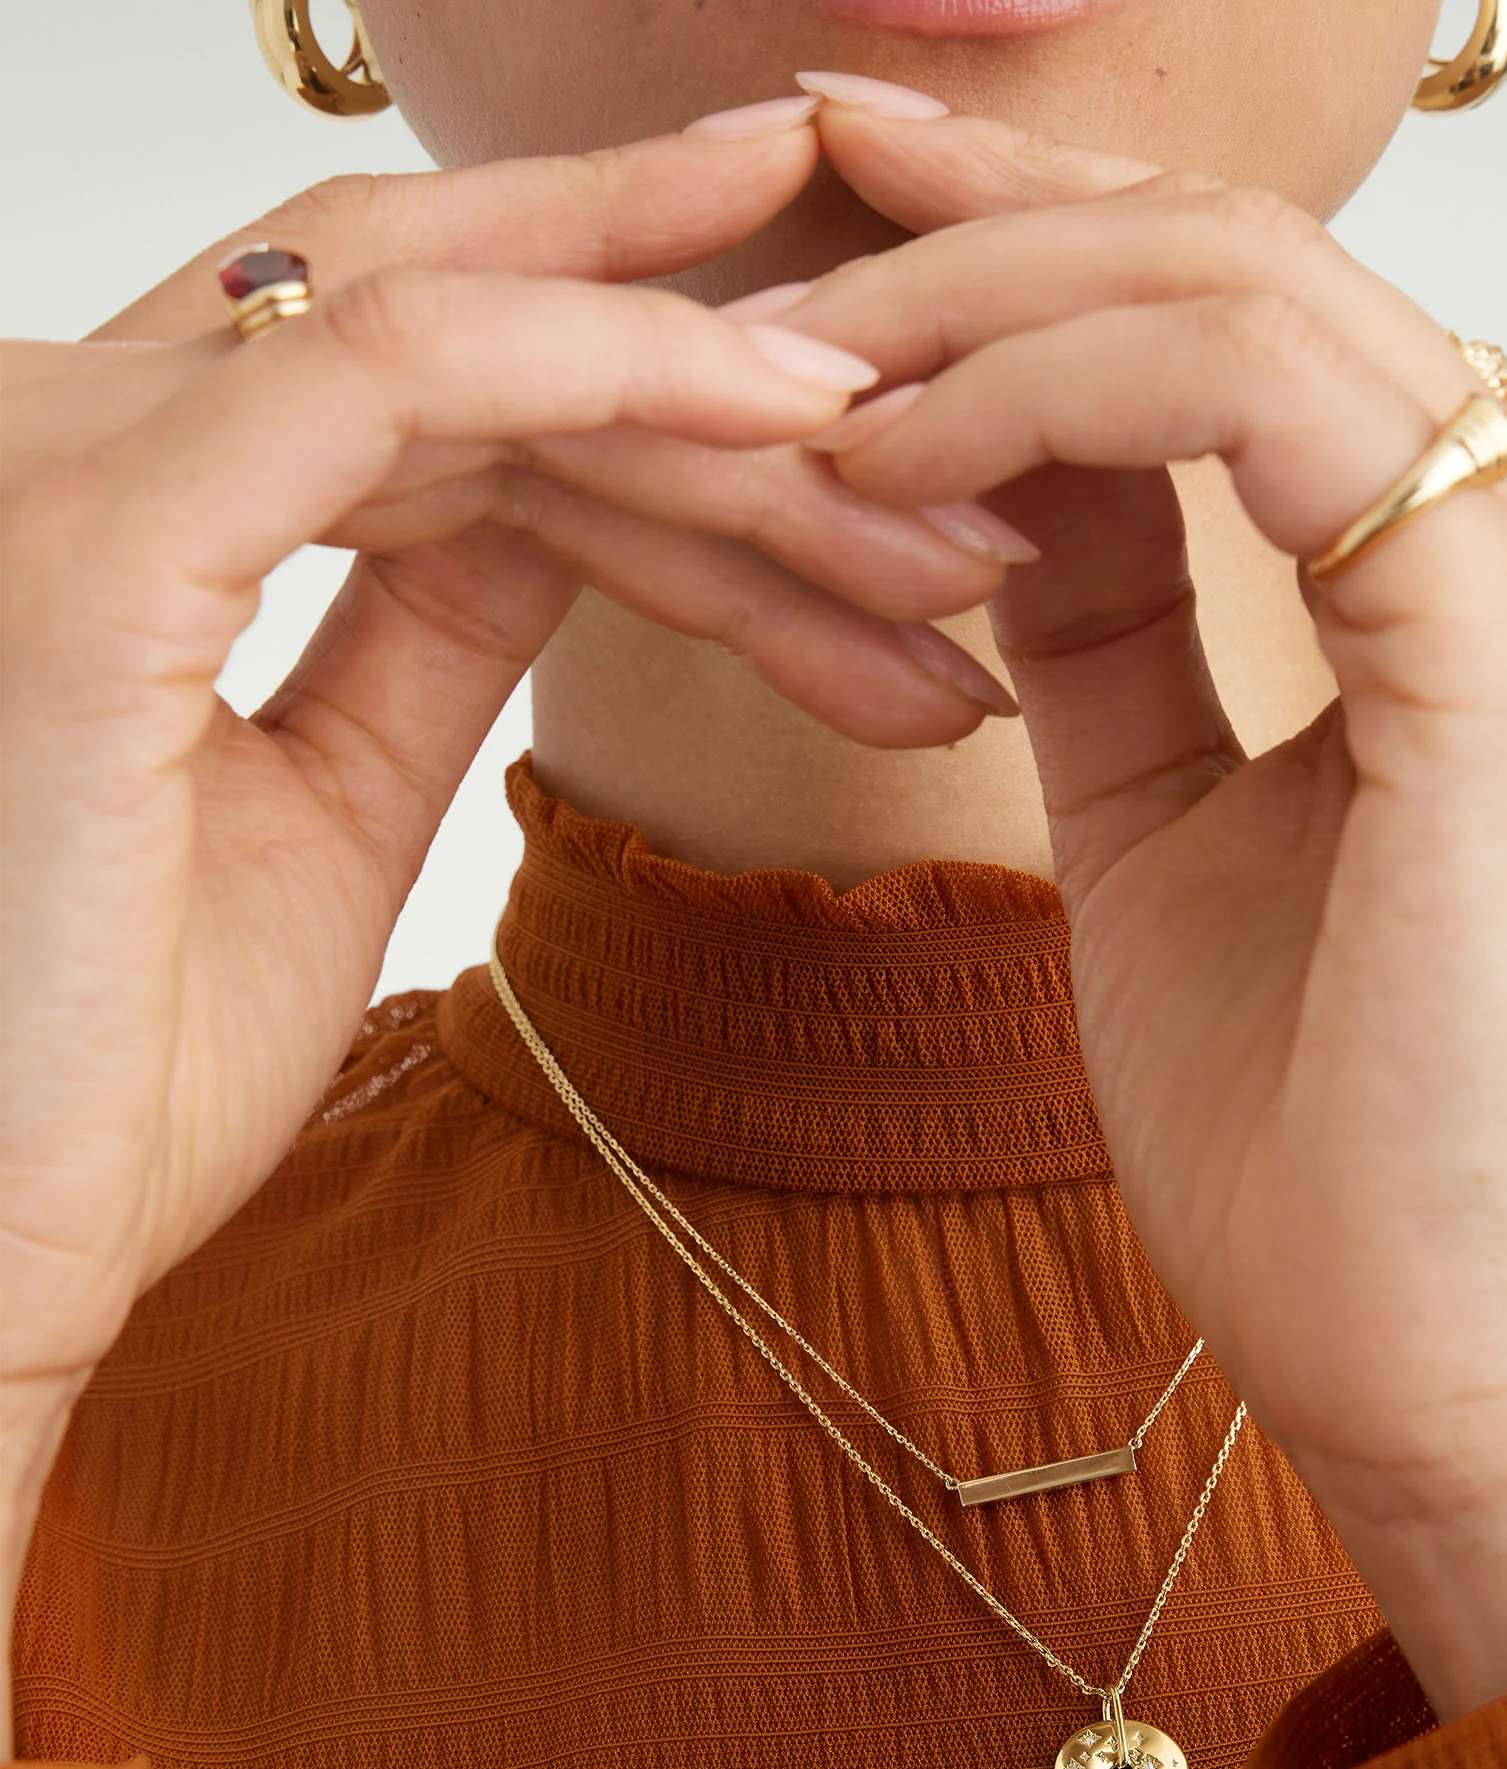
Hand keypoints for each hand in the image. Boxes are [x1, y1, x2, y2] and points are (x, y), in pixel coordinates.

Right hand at [0, 110, 1022, 1695]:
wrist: (0, 1248)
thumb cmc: (123, 1064)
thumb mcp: (329, 804)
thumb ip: (424, 625)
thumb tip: (558, 518)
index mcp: (156, 493)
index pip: (466, 395)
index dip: (680, 404)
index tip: (876, 450)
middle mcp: (106, 426)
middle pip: (499, 350)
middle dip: (756, 415)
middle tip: (977, 493)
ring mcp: (86, 455)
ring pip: (487, 352)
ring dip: (744, 425)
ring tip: (954, 509)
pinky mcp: (100, 530)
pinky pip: (394, 379)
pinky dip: (603, 368)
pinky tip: (793, 411)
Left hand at [782, 101, 1506, 1715]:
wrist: (1448, 1371)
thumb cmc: (1317, 1147)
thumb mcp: (1163, 834)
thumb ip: (1114, 636)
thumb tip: (996, 492)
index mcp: (1467, 581)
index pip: (1234, 326)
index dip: (1027, 258)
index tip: (838, 246)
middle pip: (1230, 254)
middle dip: (980, 217)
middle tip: (782, 197)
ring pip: (1237, 283)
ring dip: (980, 299)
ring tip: (789, 362)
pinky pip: (1248, 397)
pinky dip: (1040, 400)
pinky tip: (883, 473)